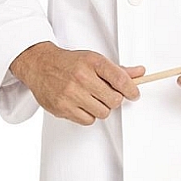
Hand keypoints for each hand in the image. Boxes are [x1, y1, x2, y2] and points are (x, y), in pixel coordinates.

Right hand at [9, 41, 144, 125]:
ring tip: (92, 98)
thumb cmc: (69, 63)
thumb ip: (118, 70)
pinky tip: (82, 104)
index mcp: (92, 62)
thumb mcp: (94, 60)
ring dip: (101, 108)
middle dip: (114, 99)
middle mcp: (82, 77)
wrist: (40, 65)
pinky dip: (88, 115)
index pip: (120, 79)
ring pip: (102, 112)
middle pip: (114, 100)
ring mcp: (71, 93)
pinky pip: (88, 120)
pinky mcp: (62, 108)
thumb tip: (140, 73)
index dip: (132, 89)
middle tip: (107, 94)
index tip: (134, 93)